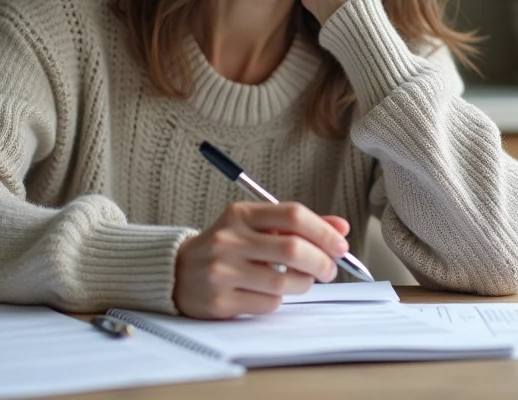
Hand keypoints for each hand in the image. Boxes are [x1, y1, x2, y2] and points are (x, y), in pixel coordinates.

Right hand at [173, 202, 351, 319]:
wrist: (177, 272)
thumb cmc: (225, 247)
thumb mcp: (255, 226)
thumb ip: (296, 226)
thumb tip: (341, 228)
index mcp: (240, 214)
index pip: (292, 215)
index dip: (324, 231)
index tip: (340, 245)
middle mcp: (229, 239)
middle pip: (293, 249)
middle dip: (321, 262)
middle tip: (329, 269)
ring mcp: (222, 271)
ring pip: (284, 281)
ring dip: (303, 284)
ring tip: (301, 281)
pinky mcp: (220, 301)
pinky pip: (268, 303)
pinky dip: (278, 300)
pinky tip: (268, 292)